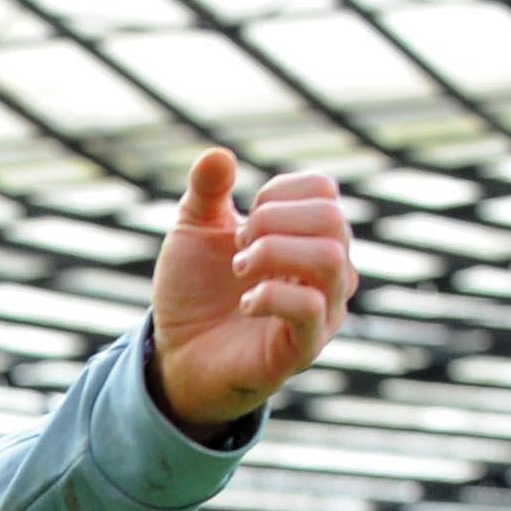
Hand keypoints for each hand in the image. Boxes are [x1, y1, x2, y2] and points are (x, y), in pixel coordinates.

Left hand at [149, 151, 354, 439]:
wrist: (177, 355)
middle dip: (275, 222)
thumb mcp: (193, 231)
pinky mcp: (306, 348)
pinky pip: (312, 309)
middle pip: (333, 219)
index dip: (280, 192)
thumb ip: (206, 191)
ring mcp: (322, 310)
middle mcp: (327, 271)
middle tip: (239, 245)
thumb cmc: (195, 293)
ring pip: (332, 260)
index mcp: (307, 236)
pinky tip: (245, 302)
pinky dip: (273, 295)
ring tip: (239, 269)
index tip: (242, 219)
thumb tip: (218, 154)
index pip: (324, 191)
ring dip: (274, 253)